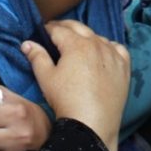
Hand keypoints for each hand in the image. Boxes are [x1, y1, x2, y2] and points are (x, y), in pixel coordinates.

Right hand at [21, 19, 129, 150]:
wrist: (92, 124)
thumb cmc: (65, 100)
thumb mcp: (46, 78)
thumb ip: (37, 57)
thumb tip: (27, 43)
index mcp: (76, 44)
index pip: (59, 30)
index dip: (48, 29)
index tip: (42, 30)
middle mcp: (96, 44)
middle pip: (79, 27)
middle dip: (65, 27)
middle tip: (56, 31)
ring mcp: (113, 54)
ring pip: (98, 37)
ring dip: (86, 37)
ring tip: (78, 43)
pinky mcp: (124, 67)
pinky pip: (117, 49)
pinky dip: (108, 47)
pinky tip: (103, 53)